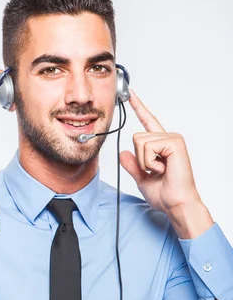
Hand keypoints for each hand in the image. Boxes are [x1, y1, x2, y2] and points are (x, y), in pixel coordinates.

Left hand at [119, 89, 200, 214]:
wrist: (176, 204)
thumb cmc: (165, 195)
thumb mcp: (142, 178)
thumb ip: (133, 165)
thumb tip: (123, 153)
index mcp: (161, 145)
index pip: (148, 122)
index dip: (139, 108)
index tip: (130, 94)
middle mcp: (168, 138)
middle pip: (136, 137)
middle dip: (139, 158)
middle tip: (154, 171)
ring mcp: (172, 139)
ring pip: (140, 141)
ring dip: (144, 161)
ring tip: (159, 170)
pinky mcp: (174, 143)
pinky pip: (148, 146)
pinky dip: (149, 161)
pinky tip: (162, 169)